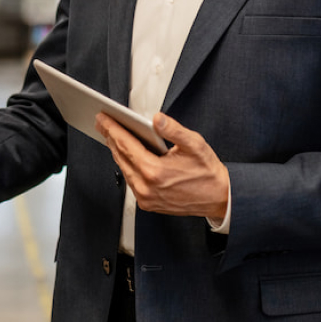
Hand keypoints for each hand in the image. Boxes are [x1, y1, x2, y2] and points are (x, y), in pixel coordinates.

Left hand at [96, 112, 228, 219]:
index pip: (126, 145)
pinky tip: (125, 153)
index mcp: (155, 172)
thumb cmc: (207, 172)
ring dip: (116, 151)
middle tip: (101, 122)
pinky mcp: (147, 204)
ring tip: (110, 134)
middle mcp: (146, 187)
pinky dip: (126, 165)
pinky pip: (131, 180)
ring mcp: (145, 198)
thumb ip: (174, 130)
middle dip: (110, 137)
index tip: (103, 117)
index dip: (113, 128)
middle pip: (120, 156)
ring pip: (123, 169)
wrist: (218, 198)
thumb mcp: (195, 145)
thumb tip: (156, 118)